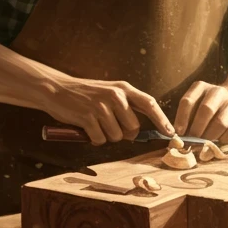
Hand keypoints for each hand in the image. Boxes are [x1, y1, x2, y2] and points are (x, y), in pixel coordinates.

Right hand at [43, 75, 174, 145]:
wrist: (57, 89)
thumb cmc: (84, 94)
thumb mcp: (109, 93)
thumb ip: (125, 107)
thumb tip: (136, 133)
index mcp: (123, 88)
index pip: (149, 103)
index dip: (162, 119)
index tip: (171, 132)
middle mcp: (116, 96)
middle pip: (133, 127)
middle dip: (124, 134)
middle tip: (109, 127)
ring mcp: (102, 106)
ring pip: (117, 136)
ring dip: (106, 136)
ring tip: (95, 125)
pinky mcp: (88, 117)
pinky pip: (101, 139)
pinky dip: (94, 139)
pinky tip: (86, 129)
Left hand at [174, 81, 227, 144]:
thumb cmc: (210, 108)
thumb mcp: (196, 105)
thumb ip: (188, 119)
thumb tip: (179, 139)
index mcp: (201, 87)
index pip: (188, 101)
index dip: (182, 118)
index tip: (179, 133)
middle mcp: (218, 92)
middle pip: (206, 110)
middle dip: (196, 129)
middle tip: (191, 142)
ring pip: (220, 122)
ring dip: (209, 137)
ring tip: (203, 146)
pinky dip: (223, 140)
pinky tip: (217, 144)